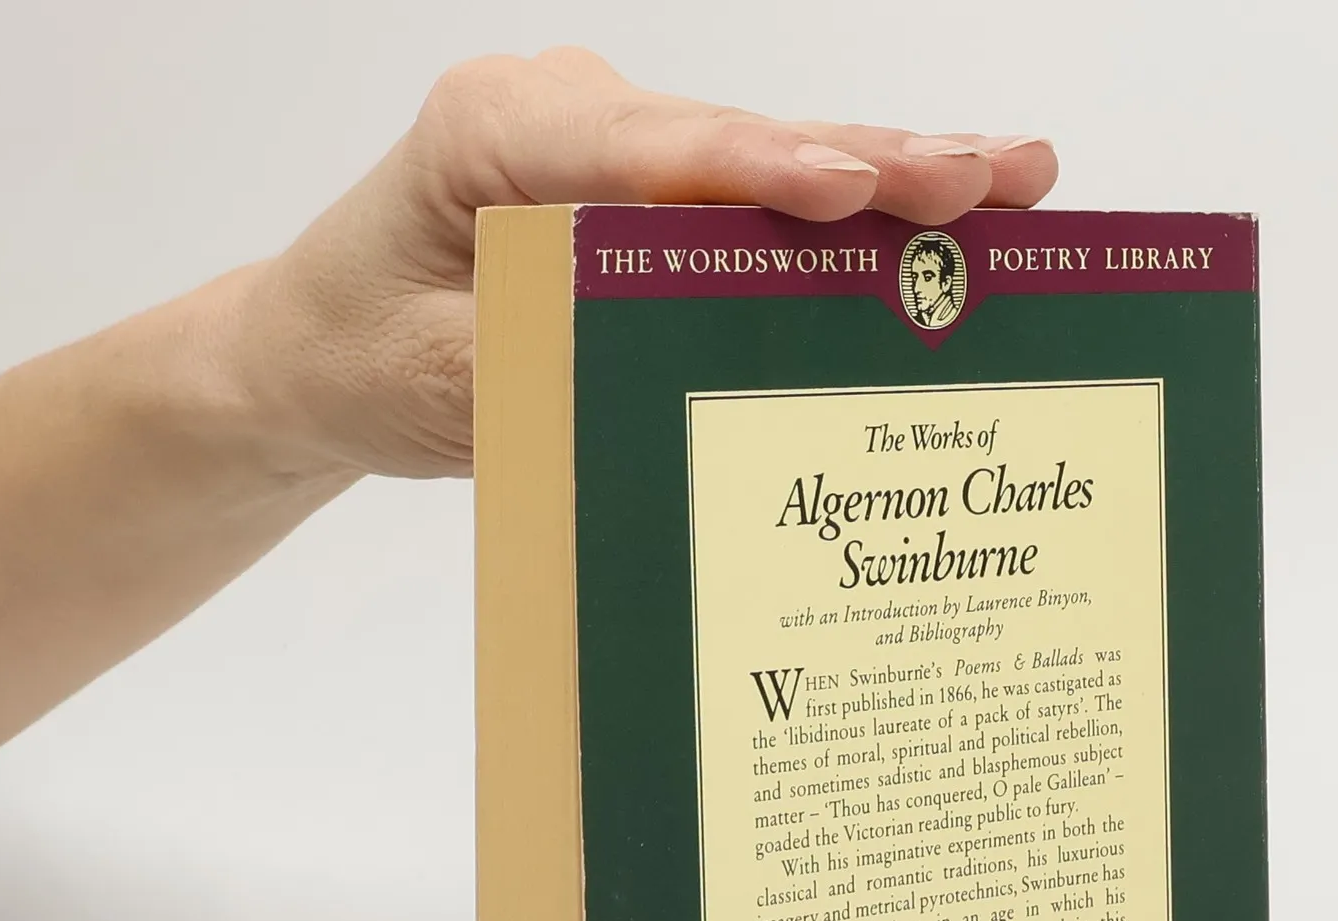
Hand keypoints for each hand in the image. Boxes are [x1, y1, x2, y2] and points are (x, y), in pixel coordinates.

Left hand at [231, 48, 1058, 481]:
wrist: (321, 350)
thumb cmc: (362, 353)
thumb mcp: (431, 379)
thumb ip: (540, 369)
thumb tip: (663, 382)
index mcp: (494, 132)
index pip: (649, 152)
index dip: (762, 171)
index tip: (855, 189)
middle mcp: (570, 120)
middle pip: (739, 140)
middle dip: (873, 159)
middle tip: (991, 178)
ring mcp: (622, 151)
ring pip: (770, 159)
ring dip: (894, 174)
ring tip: (1016, 181)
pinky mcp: (654, 194)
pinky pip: (761, 199)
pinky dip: (855, 214)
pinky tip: (952, 213)